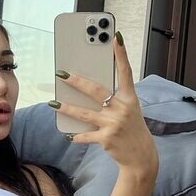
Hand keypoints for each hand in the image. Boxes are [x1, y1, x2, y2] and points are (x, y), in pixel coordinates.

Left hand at [55, 34, 157, 176]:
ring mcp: (114, 124)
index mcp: (130, 98)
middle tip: (62, 73)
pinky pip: (86, 135)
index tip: (116, 38)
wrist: (141, 157)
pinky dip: (76, 135)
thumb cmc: (132, 129)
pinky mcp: (106, 138)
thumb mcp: (129, 111)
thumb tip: (88, 89)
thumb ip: (113, 100)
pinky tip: (69, 135)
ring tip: (53, 103)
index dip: (121, 55)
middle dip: (77, 81)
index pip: (125, 72)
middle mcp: (122, 109)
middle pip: (96, 90)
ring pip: (84, 113)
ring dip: (66, 108)